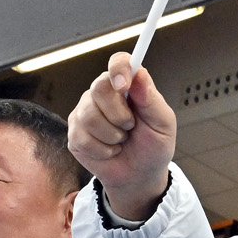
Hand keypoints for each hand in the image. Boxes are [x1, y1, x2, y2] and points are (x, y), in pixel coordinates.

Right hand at [67, 51, 178, 222]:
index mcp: (127, 86)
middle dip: (118, 114)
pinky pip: (82, 137)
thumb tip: (140, 74)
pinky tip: (110, 151)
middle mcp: (103, 94)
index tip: (123, 85)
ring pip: (89, 116)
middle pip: (99, 88)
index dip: (118, 69)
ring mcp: (85, 112)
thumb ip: (151, 99)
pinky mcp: (74, 133)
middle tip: (130, 126)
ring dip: (112, 135)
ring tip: (121, 140)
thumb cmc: (153, 146)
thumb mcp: (162, 124)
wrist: (139, 175)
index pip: (118, 62)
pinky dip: (102, 150)